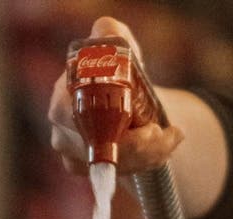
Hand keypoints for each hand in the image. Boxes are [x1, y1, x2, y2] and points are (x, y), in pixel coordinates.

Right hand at [47, 17, 183, 175]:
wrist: (129, 100)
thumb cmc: (119, 72)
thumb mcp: (118, 49)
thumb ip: (111, 35)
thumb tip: (106, 29)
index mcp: (61, 103)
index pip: (82, 125)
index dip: (113, 129)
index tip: (148, 129)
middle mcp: (63, 134)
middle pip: (101, 151)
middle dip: (141, 148)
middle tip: (166, 135)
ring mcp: (75, 157)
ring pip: (115, 166)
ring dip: (150, 155)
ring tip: (171, 137)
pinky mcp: (92, 173)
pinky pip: (121, 175)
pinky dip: (148, 163)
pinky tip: (162, 149)